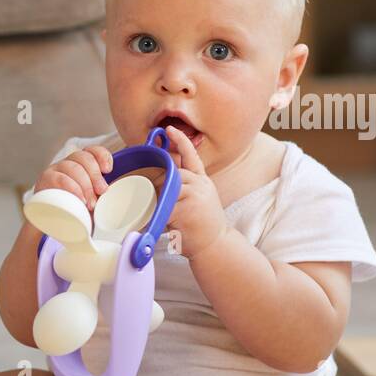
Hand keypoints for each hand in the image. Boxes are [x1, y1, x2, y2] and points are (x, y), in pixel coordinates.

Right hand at [31, 145, 113, 211]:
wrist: (51, 223)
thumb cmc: (75, 211)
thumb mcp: (92, 199)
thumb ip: (101, 193)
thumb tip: (117, 193)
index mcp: (80, 164)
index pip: (92, 150)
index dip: (102, 156)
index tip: (108, 170)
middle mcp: (67, 163)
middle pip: (83, 157)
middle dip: (95, 175)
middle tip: (102, 192)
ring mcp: (54, 170)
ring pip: (72, 168)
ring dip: (85, 185)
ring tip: (91, 203)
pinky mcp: (44, 180)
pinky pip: (60, 179)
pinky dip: (72, 188)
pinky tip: (79, 199)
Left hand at [162, 128, 227, 258]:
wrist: (216, 246)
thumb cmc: (203, 226)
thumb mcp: (199, 200)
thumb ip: (185, 188)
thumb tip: (164, 180)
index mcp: (202, 180)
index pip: (191, 156)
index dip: (180, 141)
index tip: (169, 130)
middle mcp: (200, 184)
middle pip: (170, 174)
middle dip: (160, 188)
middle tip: (161, 205)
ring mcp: (194, 195)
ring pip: (165, 189)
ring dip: (160, 202)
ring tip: (169, 217)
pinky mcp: (186, 208)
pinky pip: (163, 206)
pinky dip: (159, 215)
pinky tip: (166, 224)